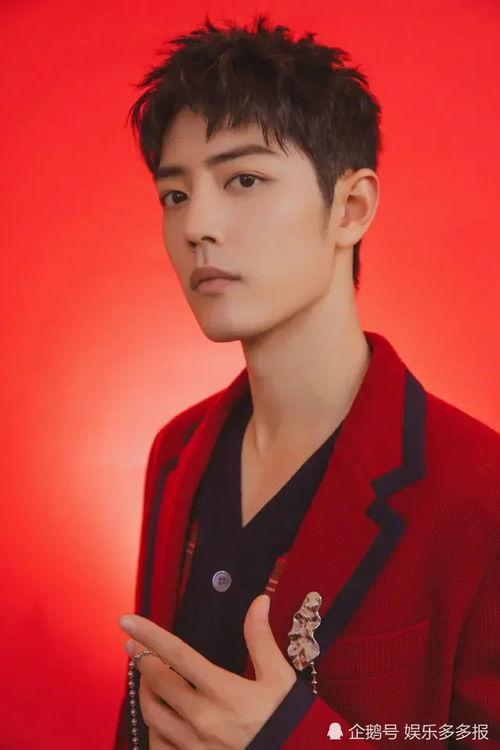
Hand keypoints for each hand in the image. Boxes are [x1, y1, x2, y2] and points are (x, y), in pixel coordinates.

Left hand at [118, 594, 296, 749]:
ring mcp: (194, 746)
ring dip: (145, 691)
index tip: (127, 621)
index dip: (149, 635)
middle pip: (156, 682)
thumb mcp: (279, 676)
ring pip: (152, 714)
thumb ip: (261, 638)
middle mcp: (203, 718)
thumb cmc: (286, 719)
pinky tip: (160, 715)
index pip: (177, 655)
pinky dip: (153, 726)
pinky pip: (157, 745)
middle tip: (136, 646)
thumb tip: (258, 601)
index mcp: (223, 691)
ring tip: (148, 677)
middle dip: (142, 660)